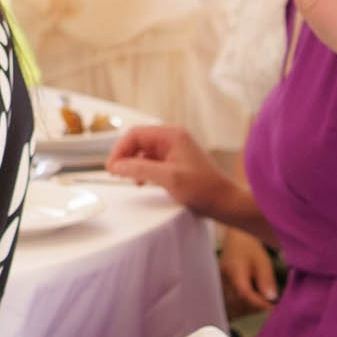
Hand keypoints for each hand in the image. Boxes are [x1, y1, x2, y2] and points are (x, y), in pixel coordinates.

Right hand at [107, 123, 233, 215]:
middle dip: (124, 156)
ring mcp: (174, 149)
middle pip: (138, 141)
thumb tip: (115, 166)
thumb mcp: (168, 178)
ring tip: (128, 179)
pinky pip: (152, 160)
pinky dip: (143, 170)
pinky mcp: (176, 161)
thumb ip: (139, 169)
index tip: (110, 167)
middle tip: (114, 174)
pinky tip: (142, 182)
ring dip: (133, 164)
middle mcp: (172, 138)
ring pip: (143, 151)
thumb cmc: (203, 188)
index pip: (135, 134)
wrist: (226, 202)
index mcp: (171, 135)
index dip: (119, 149)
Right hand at [219, 227, 278, 314]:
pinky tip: (251, 299)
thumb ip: (266, 279)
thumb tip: (271, 298)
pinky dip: (241, 301)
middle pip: (239, 300)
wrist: (235, 238)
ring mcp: (220, 281)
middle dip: (255, 306)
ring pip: (233, 301)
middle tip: (269, 306)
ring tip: (262, 302)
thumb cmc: (249, 247)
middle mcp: (224, 278)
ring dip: (248, 305)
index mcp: (234, 272)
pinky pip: (230, 297)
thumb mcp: (262, 261)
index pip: (246, 294)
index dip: (260, 304)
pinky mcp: (220, 282)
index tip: (273, 308)